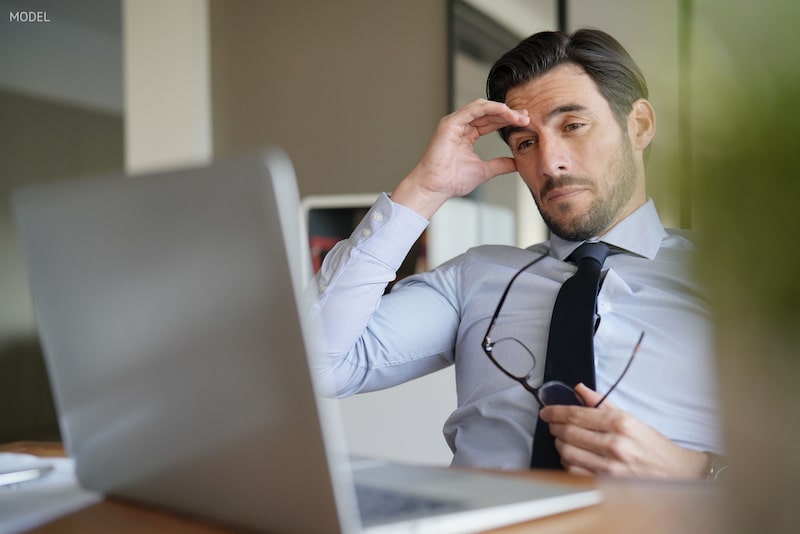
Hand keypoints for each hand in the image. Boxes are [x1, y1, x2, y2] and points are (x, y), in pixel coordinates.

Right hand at [391, 99, 529, 217]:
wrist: (435, 187)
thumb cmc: (451, 181)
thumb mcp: (484, 170)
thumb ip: (500, 164)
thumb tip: (516, 164)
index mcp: (467, 135)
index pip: (491, 122)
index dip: (508, 120)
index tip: (525, 123)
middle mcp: (461, 126)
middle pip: (489, 112)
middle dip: (509, 114)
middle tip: (526, 117)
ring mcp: (455, 123)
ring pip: (483, 107)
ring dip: (502, 110)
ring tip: (518, 117)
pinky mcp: (450, 123)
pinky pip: (474, 109)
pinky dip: (491, 108)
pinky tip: (505, 112)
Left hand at [539, 383, 708, 478]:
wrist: (677, 475)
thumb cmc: (654, 447)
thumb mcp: (631, 419)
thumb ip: (602, 403)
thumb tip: (579, 389)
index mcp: (621, 423)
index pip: (576, 414)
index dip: (555, 411)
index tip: (546, 411)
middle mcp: (615, 444)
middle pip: (568, 433)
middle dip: (555, 427)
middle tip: (553, 425)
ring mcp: (610, 467)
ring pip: (567, 453)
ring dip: (560, 445)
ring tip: (564, 440)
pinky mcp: (607, 484)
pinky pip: (574, 472)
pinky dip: (568, 463)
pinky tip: (573, 457)